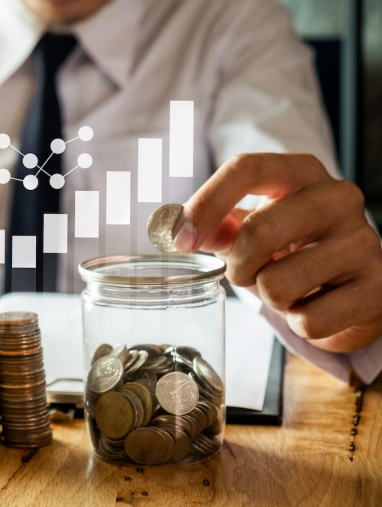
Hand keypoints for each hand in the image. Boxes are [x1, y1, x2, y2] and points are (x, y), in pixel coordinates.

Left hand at [174, 153, 381, 352]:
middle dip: (238, 266)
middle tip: (247, 274)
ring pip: (278, 283)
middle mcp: (338, 197)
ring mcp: (363, 241)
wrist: (353, 284)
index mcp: (300, 172)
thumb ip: (213, 224)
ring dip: (270, 298)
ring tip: (289, 287)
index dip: (205, 204)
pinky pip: (308, 320)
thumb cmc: (293, 249)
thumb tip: (169, 228)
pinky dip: (299, 323)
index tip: (180, 240)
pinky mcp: (376, 287)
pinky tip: (314, 305)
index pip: (246, 168)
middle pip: (258, 231)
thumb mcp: (251, 227)